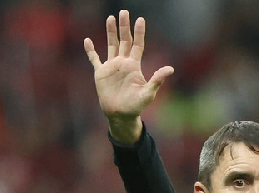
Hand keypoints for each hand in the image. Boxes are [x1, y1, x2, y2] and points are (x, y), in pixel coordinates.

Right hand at [83, 10, 173, 143]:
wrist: (121, 114)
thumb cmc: (136, 105)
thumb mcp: (148, 92)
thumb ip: (157, 79)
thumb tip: (171, 69)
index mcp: (134, 66)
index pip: (137, 45)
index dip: (139, 33)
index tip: (140, 19)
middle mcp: (123, 63)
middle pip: (124, 40)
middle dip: (124, 26)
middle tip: (124, 12)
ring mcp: (111, 67)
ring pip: (111, 45)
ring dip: (111, 32)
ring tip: (110, 18)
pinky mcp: (101, 73)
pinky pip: (95, 59)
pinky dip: (90, 50)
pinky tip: (87, 40)